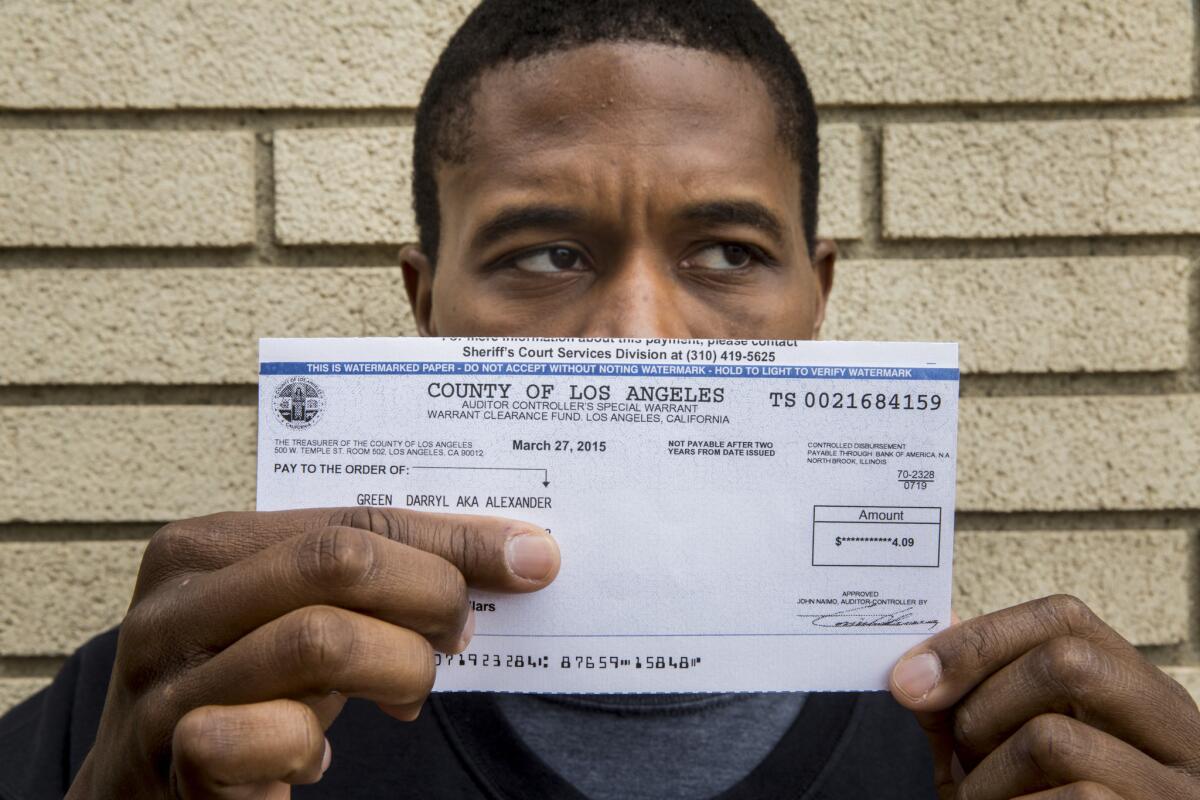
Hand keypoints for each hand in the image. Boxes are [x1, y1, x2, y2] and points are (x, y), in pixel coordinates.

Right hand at [66, 507, 559, 798]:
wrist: (134, 789)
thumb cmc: (239, 686)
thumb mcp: (293, 615)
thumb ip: (370, 576)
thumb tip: (516, 553)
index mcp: (203, 547)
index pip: (352, 520)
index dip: (451, 538)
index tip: (528, 557)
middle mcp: (174, 605)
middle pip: (339, 563)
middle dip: (430, 594)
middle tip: (459, 633)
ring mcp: (163, 684)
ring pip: (319, 640)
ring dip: (397, 668)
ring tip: (407, 689)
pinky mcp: (171, 761)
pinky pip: (270, 735)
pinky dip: (312, 746)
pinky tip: (313, 755)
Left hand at [889, 595, 1199, 798]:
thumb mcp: (1004, 761)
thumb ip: (965, 709)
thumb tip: (918, 655)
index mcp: (1139, 696)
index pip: (1066, 619)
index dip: (977, 639)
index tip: (908, 680)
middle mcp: (1180, 734)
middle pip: (1067, 660)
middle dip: (982, 705)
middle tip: (959, 758)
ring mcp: (1180, 792)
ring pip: (1056, 738)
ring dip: (986, 778)